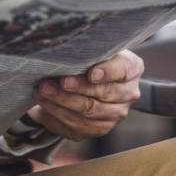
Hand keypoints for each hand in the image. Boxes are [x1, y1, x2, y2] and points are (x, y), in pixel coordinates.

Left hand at [28, 49, 142, 141]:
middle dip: (77, 88)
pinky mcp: (99, 128)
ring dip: (62, 103)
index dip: (108, 72)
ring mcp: (116, 114)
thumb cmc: (91, 57)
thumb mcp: (94, 48)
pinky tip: (42, 106)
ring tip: (42, 91)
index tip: (91, 73)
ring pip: (89, 113)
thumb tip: (66, 51)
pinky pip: (78, 127)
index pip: (123, 69)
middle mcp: (128, 93)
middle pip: (104, 94)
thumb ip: (88, 50)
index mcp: (132, 68)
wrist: (89, 78)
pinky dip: (57, 116)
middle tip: (57, 82)